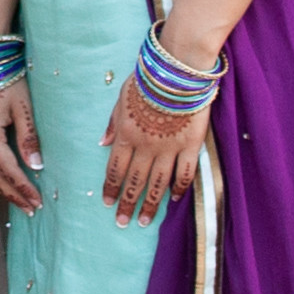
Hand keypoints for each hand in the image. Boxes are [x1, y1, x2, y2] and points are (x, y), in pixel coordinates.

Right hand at [0, 82, 40, 210]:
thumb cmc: (6, 78)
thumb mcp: (22, 107)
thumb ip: (28, 138)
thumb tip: (36, 166)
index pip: (7, 170)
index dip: (22, 188)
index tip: (36, 201)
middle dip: (12, 194)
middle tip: (29, 209)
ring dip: (1, 187)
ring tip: (19, 199)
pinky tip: (2, 179)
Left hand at [102, 63, 209, 221]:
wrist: (177, 71)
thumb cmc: (147, 80)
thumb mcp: (121, 98)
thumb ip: (112, 123)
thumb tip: (102, 143)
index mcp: (126, 135)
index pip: (115, 169)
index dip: (111, 187)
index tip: (107, 203)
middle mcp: (146, 147)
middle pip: (134, 182)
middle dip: (126, 204)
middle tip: (121, 222)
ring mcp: (169, 148)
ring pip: (157, 184)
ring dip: (149, 205)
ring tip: (144, 222)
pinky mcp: (190, 146)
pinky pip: (184, 173)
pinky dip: (179, 188)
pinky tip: (174, 199)